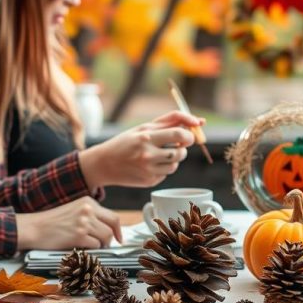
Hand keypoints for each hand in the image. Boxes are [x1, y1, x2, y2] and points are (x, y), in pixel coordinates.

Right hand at [15, 196, 121, 249]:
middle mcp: (88, 210)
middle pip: (113, 225)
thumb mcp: (74, 210)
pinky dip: (92, 250)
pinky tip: (83, 248)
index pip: (112, 216)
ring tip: (92, 247)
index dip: (117, 229)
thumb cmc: (52, 222)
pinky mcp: (79, 235)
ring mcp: (84, 222)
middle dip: (112, 237)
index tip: (118, 238)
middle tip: (106, 245)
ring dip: (102, 245)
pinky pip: (96, 245)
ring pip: (106, 236)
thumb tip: (108, 228)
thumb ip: (91, 215)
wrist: (34, 228)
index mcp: (88, 202)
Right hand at [79, 111, 202, 189]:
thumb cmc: (127, 142)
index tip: (189, 134)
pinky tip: (151, 164)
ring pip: (176, 164)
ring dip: (175, 157)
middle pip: (181, 152)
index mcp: (146, 137)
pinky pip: (167, 174)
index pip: (178, 135)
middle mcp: (147, 154)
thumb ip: (170, 121)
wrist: (104, 164)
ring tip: (162, 153)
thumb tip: (198, 121)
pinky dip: (164, 168)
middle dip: (186, 147)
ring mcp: (148, 170)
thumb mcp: (144, 127)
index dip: (190, 134)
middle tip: (182, 143)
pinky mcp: (150, 181)